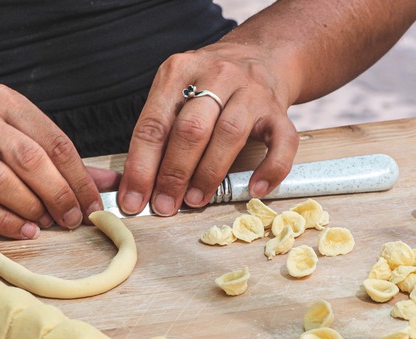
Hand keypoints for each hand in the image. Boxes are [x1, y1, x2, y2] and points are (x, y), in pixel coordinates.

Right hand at [0, 85, 115, 238]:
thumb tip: (110, 182)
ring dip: (33, 208)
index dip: (80, 177)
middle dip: (60, 195)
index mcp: (5, 102)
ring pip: (3, 182)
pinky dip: (5, 222)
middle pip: (32, 161)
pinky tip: (25, 231)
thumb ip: (60, 157)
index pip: (55, 141)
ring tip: (49, 223)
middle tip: (74, 218)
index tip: (94, 203)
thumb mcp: (13, 131)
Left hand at [118, 42, 299, 215]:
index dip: (141, 167)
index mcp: (179, 71)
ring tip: (196, 200)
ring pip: (229, 134)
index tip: (134, 200)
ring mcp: (251, 92)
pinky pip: (281, 143)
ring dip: (209, 173)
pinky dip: (270, 169)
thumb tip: (141, 185)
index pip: (153, 124)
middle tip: (165, 205)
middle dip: (174, 174)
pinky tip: (255, 189)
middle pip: (191, 129)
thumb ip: (161, 129)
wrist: (261, 55)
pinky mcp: (279, 110)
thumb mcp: (178, 90)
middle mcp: (216, 76)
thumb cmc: (211, 84)